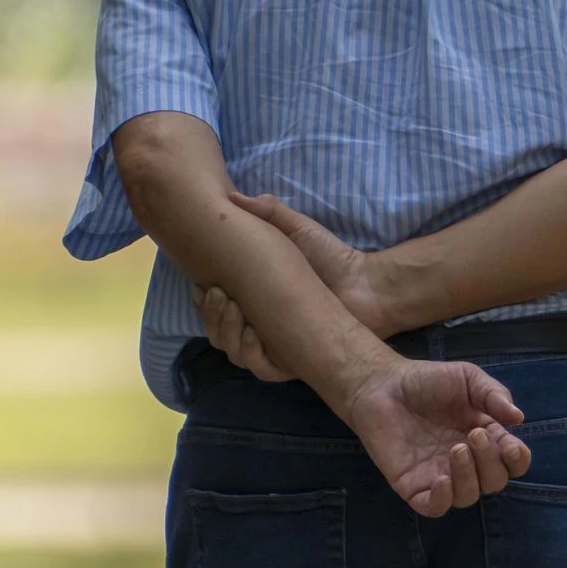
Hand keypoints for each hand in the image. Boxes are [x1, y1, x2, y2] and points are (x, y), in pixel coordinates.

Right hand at [196, 195, 410, 379]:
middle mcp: (258, 323)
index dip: (203, 298)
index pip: (214, 305)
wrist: (364, 286)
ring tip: (235, 309)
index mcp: (254, 297)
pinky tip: (252, 336)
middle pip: (216, 330)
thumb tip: (232, 197)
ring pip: (232, 351)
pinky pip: (261, 370)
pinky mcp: (291, 360)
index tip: (202, 282)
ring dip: (226, 332)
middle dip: (210, 314)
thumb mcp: (298, 229)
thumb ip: (268, 211)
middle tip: (218, 294)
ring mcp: (274, 344)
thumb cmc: (331, 257)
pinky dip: (251, 356)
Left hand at [337, 355, 532, 517]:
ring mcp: (440, 476)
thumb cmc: (428, 381)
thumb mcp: (468, 378)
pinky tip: (442, 479)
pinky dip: (443, 499)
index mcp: (486, 439)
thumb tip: (519, 418)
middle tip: (474, 435)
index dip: (517, 459)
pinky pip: (434, 507)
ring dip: (469, 477)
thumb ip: (493, 395)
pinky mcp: (413, 486)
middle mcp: (466, 462)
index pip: (512, 462)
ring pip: (467, 496)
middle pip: (494, 482)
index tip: (509, 446)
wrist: (383, 385)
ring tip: (457, 448)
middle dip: (491, 463)